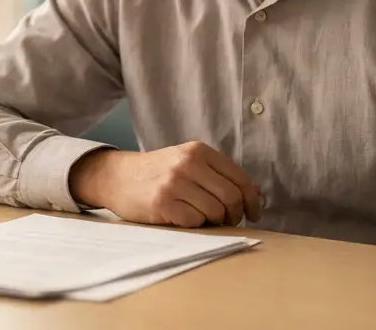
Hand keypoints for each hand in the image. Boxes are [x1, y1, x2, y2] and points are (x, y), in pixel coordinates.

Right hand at [69, 142, 261, 227]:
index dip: (252, 200)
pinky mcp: (162, 203)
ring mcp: (174, 183)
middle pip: (231, 197)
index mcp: (199, 151)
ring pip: (215, 212)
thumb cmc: (158, 173)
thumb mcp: (188, 164)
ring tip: (203, 219)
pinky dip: (195, 225)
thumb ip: (220, 175)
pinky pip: (195, 222)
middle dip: (235, 215)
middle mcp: (188, 163)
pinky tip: (184, 219)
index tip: (253, 213)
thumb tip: (257, 193)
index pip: (240, 178)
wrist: (117, 176)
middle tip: (228, 221)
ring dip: (214, 222)